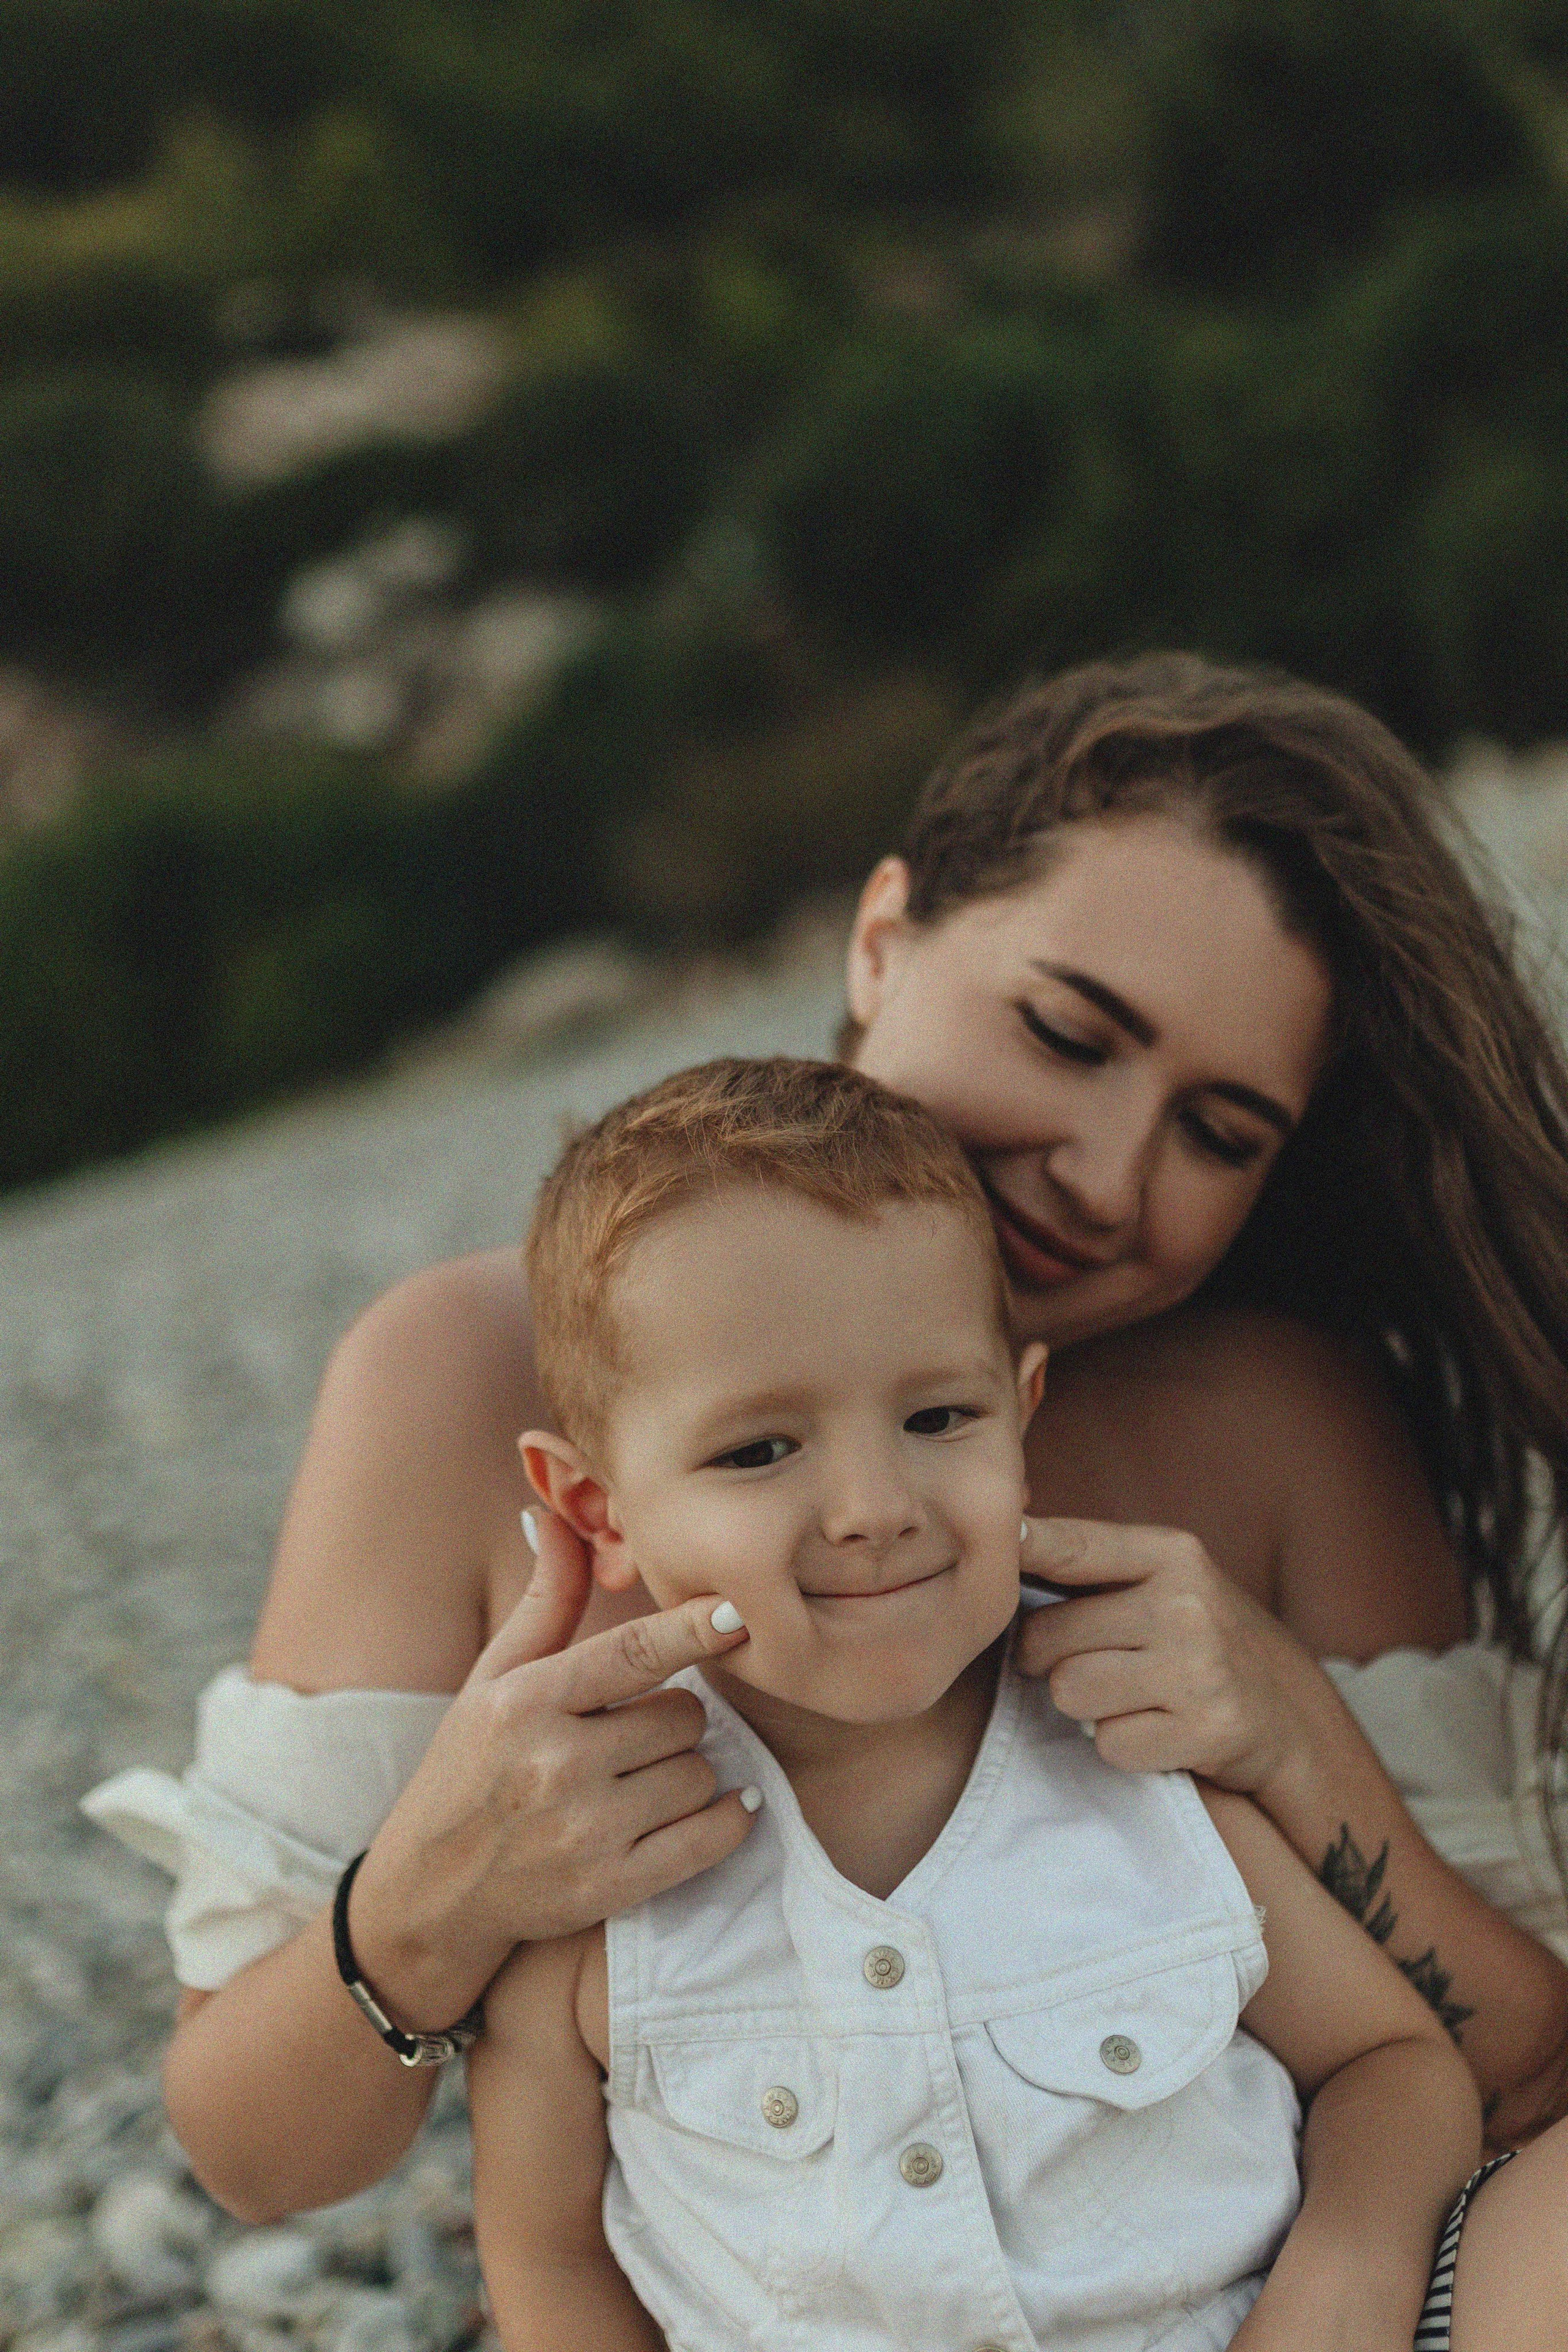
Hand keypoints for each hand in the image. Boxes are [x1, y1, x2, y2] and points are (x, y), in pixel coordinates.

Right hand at [346, 1510, 755, 2024]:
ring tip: (645, 1778)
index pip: (634, 1652)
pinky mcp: (611, 1889)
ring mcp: (585, 1832)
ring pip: (699, 1773)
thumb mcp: (492, 1679)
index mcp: (526, 1701)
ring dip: (689, 1771)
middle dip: (673, 1719)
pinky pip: (708, 1838)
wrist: (430, 1894)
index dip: (694, 1627)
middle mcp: (555, 1764)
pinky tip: (721, 1808)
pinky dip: (727, 1820)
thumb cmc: (467, 1770)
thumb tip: (557, 1516)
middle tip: (637, 1733)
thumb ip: (544, 1602)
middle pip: (682, 1716)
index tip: (738, 1610)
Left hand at [1018, 1516, 1313, 1797]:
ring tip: (1127, 1694)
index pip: (1070, 1545)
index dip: (1015, 1549)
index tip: (982, 1546)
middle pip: (1047, 1636)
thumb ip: (1090, 1560)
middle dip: (1048, 1657)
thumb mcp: (1164, 1578)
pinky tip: (1156, 1727)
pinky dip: (1122, 1744)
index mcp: (1171, 1553)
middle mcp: (1185, 1604)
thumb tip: (1005, 1533)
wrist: (1290, 1713)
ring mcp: (1198, 1668)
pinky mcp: (1205, 1730)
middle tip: (1087, 1660)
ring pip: (1069, 1692)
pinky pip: (1109, 1744)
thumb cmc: (1199, 1637)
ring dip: (1084, 1705)